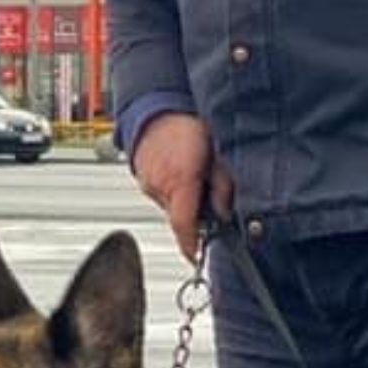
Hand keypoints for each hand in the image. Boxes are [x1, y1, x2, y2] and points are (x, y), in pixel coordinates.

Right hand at [129, 112, 233, 265]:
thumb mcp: (217, 155)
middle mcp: (160, 185)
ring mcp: (148, 183)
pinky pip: (161, 195)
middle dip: (196, 216)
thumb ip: (222, 187)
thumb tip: (224, 213)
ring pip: (171, 207)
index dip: (192, 247)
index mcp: (180, 180)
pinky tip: (182, 172)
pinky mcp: (143, 179)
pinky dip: (173, 191)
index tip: (197, 258)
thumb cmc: (188, 126)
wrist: (158, 109)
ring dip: (185, 202)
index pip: (184, 226)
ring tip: (196, 178)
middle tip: (210, 202)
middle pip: (180, 219)